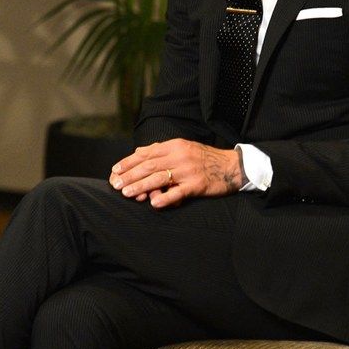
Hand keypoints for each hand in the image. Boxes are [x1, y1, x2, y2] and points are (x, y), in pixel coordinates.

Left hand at [109, 139, 243, 207]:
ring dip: (141, 186)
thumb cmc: (205, 158)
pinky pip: (179, 192)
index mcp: (175, 145)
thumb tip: (138, 152)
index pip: (146, 154)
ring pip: (160, 178)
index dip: (129, 162)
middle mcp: (180, 156)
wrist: (232, 166)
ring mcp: (188, 171)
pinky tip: (154, 203)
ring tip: (127, 193)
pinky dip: (166, 198)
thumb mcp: (183, 147)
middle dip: (130, 176)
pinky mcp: (197, 185)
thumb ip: (161, 150)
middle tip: (116, 185)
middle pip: (149, 166)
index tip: (116, 171)